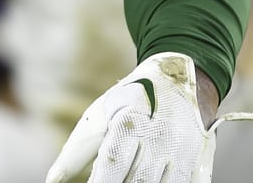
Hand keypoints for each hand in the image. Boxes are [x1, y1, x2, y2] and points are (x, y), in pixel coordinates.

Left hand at [45, 53, 252, 182]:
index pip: (114, 161)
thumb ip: (76, 152)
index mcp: (131, 121)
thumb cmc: (130, 101)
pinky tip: (154, 182)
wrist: (179, 79)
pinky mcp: (200, 162)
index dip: (102, 181)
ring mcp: (183, 152)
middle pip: (140, 180)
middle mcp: (160, 137)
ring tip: (131, 182)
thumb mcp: (100, 115)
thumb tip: (52, 181)